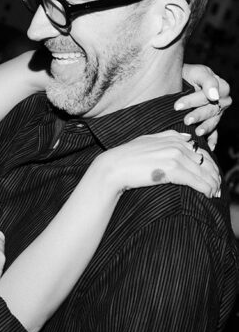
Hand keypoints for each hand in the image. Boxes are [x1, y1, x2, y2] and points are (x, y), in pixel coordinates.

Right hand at [94, 130, 221, 197]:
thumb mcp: (147, 140)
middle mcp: (177, 144)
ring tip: (215, 193)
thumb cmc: (126, 158)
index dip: (209, 164)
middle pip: (205, 161)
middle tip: (217, 187)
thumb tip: (185, 137)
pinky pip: (197, 180)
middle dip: (214, 175)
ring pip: (204, 172)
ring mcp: (176, 156)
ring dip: (213, 184)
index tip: (212, 175)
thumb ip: (166, 137)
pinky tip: (209, 194)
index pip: (200, 150)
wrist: (113, 167)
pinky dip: (206, 188)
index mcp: (172, 137)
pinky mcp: (174, 170)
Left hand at [178, 63, 230, 149]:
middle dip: (198, 115)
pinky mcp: (212, 122)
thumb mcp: (197, 72)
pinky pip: (215, 132)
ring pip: (213, 121)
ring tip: (197, 133)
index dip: (193, 101)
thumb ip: (208, 81)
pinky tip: (209, 147)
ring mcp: (217, 113)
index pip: (209, 95)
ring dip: (205, 127)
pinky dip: (212, 140)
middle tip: (185, 120)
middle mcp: (221, 101)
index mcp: (221, 87)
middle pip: (211, 109)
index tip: (177, 106)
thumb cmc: (188, 75)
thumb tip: (214, 96)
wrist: (180, 81)